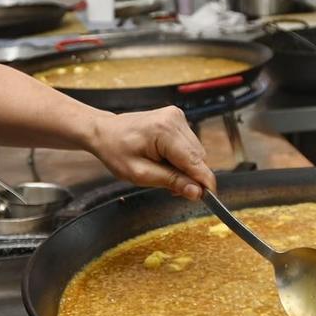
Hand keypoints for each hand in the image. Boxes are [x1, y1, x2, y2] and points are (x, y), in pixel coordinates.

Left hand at [86, 106, 214, 199]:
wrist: (105, 131)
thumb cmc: (116, 151)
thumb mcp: (140, 174)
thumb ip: (171, 181)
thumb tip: (196, 192)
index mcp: (165, 131)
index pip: (195, 161)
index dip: (204, 182)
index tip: (211, 198)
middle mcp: (175, 119)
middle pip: (198, 158)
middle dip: (190, 176)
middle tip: (171, 188)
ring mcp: (178, 117)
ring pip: (196, 152)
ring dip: (185, 167)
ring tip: (162, 171)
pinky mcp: (178, 119)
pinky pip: (189, 145)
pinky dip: (181, 157)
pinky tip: (164, 160)